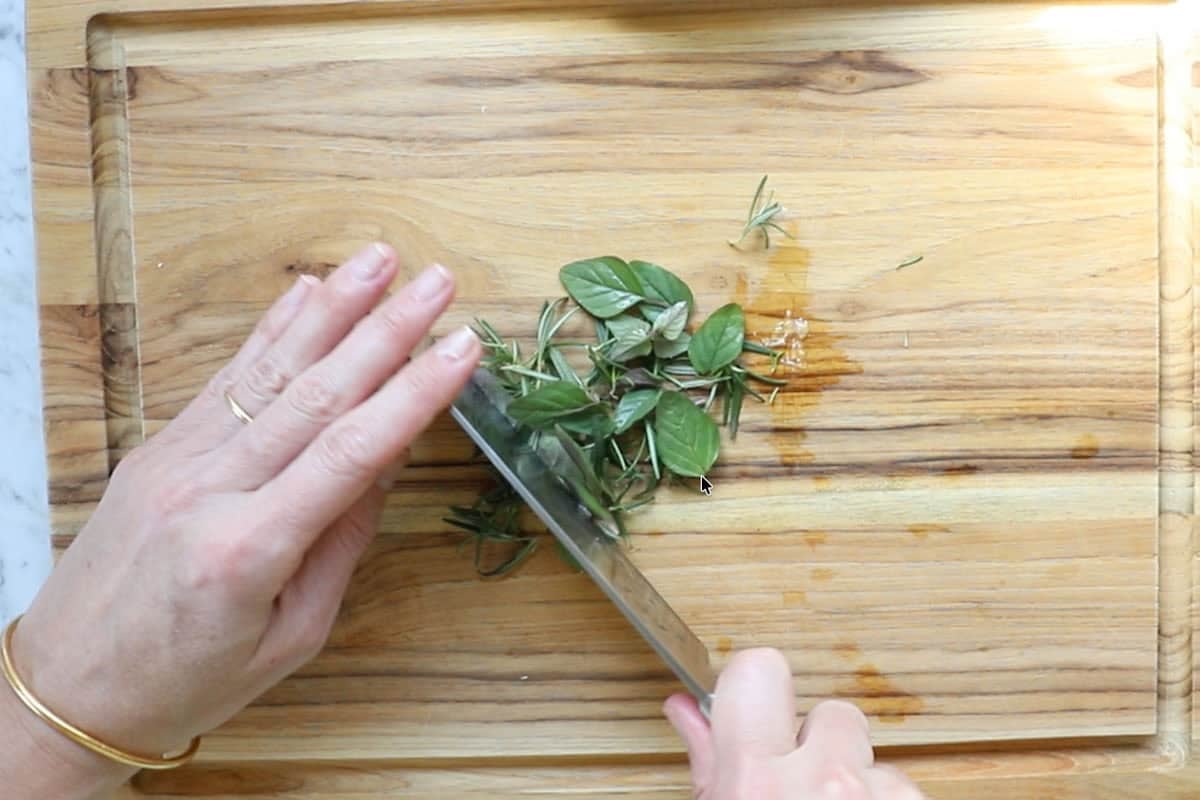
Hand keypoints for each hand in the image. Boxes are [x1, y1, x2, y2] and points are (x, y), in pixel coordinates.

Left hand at [6, 243, 479, 787]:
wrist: (67, 688)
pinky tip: (305, 293)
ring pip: (268, 371)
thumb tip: (384, 465)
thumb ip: (340, 546)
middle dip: (385, 331)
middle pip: (315, 394)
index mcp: (248, 549)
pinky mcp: (158, 448)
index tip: (462, 348)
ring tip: (379, 259)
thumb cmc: (187, 682)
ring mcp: (176, 460)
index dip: (414, 395)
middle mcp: (208, 490)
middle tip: (438, 282)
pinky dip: (269, 332)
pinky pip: (224, 380)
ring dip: (332, 310)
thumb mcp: (290, 637)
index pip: (350, 453)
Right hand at [664, 648, 925, 798]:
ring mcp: (880, 798)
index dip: (755, 689)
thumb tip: (688, 712)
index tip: (756, 712)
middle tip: (802, 793)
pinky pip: (909, 792)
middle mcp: (826, 782)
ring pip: (878, 762)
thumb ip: (709, 765)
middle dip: (821, 747)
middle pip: (833, 713)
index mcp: (757, 781)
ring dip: (862, 789)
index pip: (758, 669)